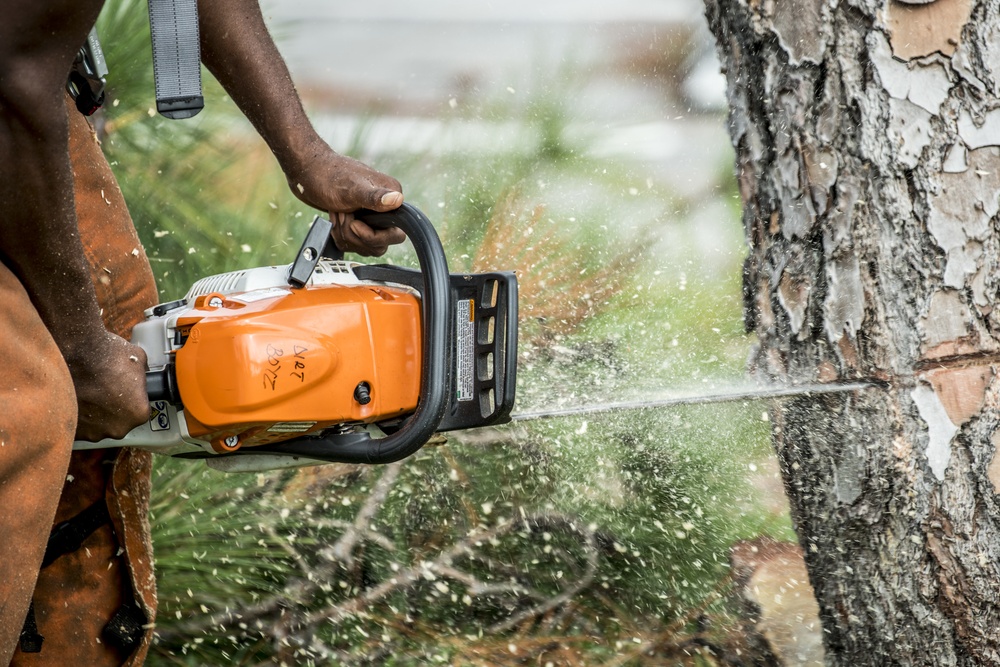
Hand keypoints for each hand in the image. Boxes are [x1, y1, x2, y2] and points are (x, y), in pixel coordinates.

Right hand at [65, 331, 149, 441]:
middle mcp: (117, 428)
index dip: (131, 398)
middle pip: (119, 421)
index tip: (122, 390)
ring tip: (88, 394)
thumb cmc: (103, 356)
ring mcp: (93, 433)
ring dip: (95, 413)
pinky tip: (76, 400)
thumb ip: (143, 375)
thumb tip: (140, 377)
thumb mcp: (138, 359)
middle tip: (104, 391)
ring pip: (98, 426)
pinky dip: (78, 416)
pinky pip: (80, 427)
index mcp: (138, 413)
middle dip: (113, 408)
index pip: (139, 410)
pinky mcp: (73, 431)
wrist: (68, 355)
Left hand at [284, 142, 405, 255]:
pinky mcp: (359, 221)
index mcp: (391, 196)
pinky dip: (340, 235)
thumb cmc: (328, 176)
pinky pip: (355, 243)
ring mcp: (372, 215)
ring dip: (345, 234)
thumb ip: (375, 197)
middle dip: (355, 235)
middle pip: (379, 245)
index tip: (355, 224)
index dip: (373, 236)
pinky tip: (334, 219)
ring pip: (365, 246)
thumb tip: (398, 199)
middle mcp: (385, 207)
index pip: (395, 235)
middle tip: (341, 214)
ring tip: (336, 213)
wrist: (307, 172)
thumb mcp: (351, 189)